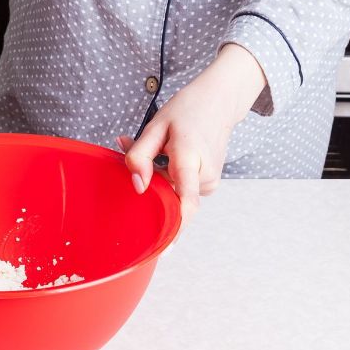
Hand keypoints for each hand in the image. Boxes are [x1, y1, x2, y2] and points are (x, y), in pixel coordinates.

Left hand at [119, 43, 266, 225]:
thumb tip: (138, 187)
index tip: (165, 247)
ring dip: (159, 179)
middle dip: (149, 183)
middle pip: (169, 197)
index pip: (185, 199)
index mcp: (189, 157)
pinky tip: (169, 157)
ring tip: (158, 148)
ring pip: (175, 194)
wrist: (220, 102)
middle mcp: (203, 175)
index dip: (176, 226)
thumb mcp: (156, 125)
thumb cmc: (186, 111)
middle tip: (129, 146)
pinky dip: (170, 179)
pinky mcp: (209, 185)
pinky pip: (183, 190)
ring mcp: (209, 182)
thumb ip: (140, 155)